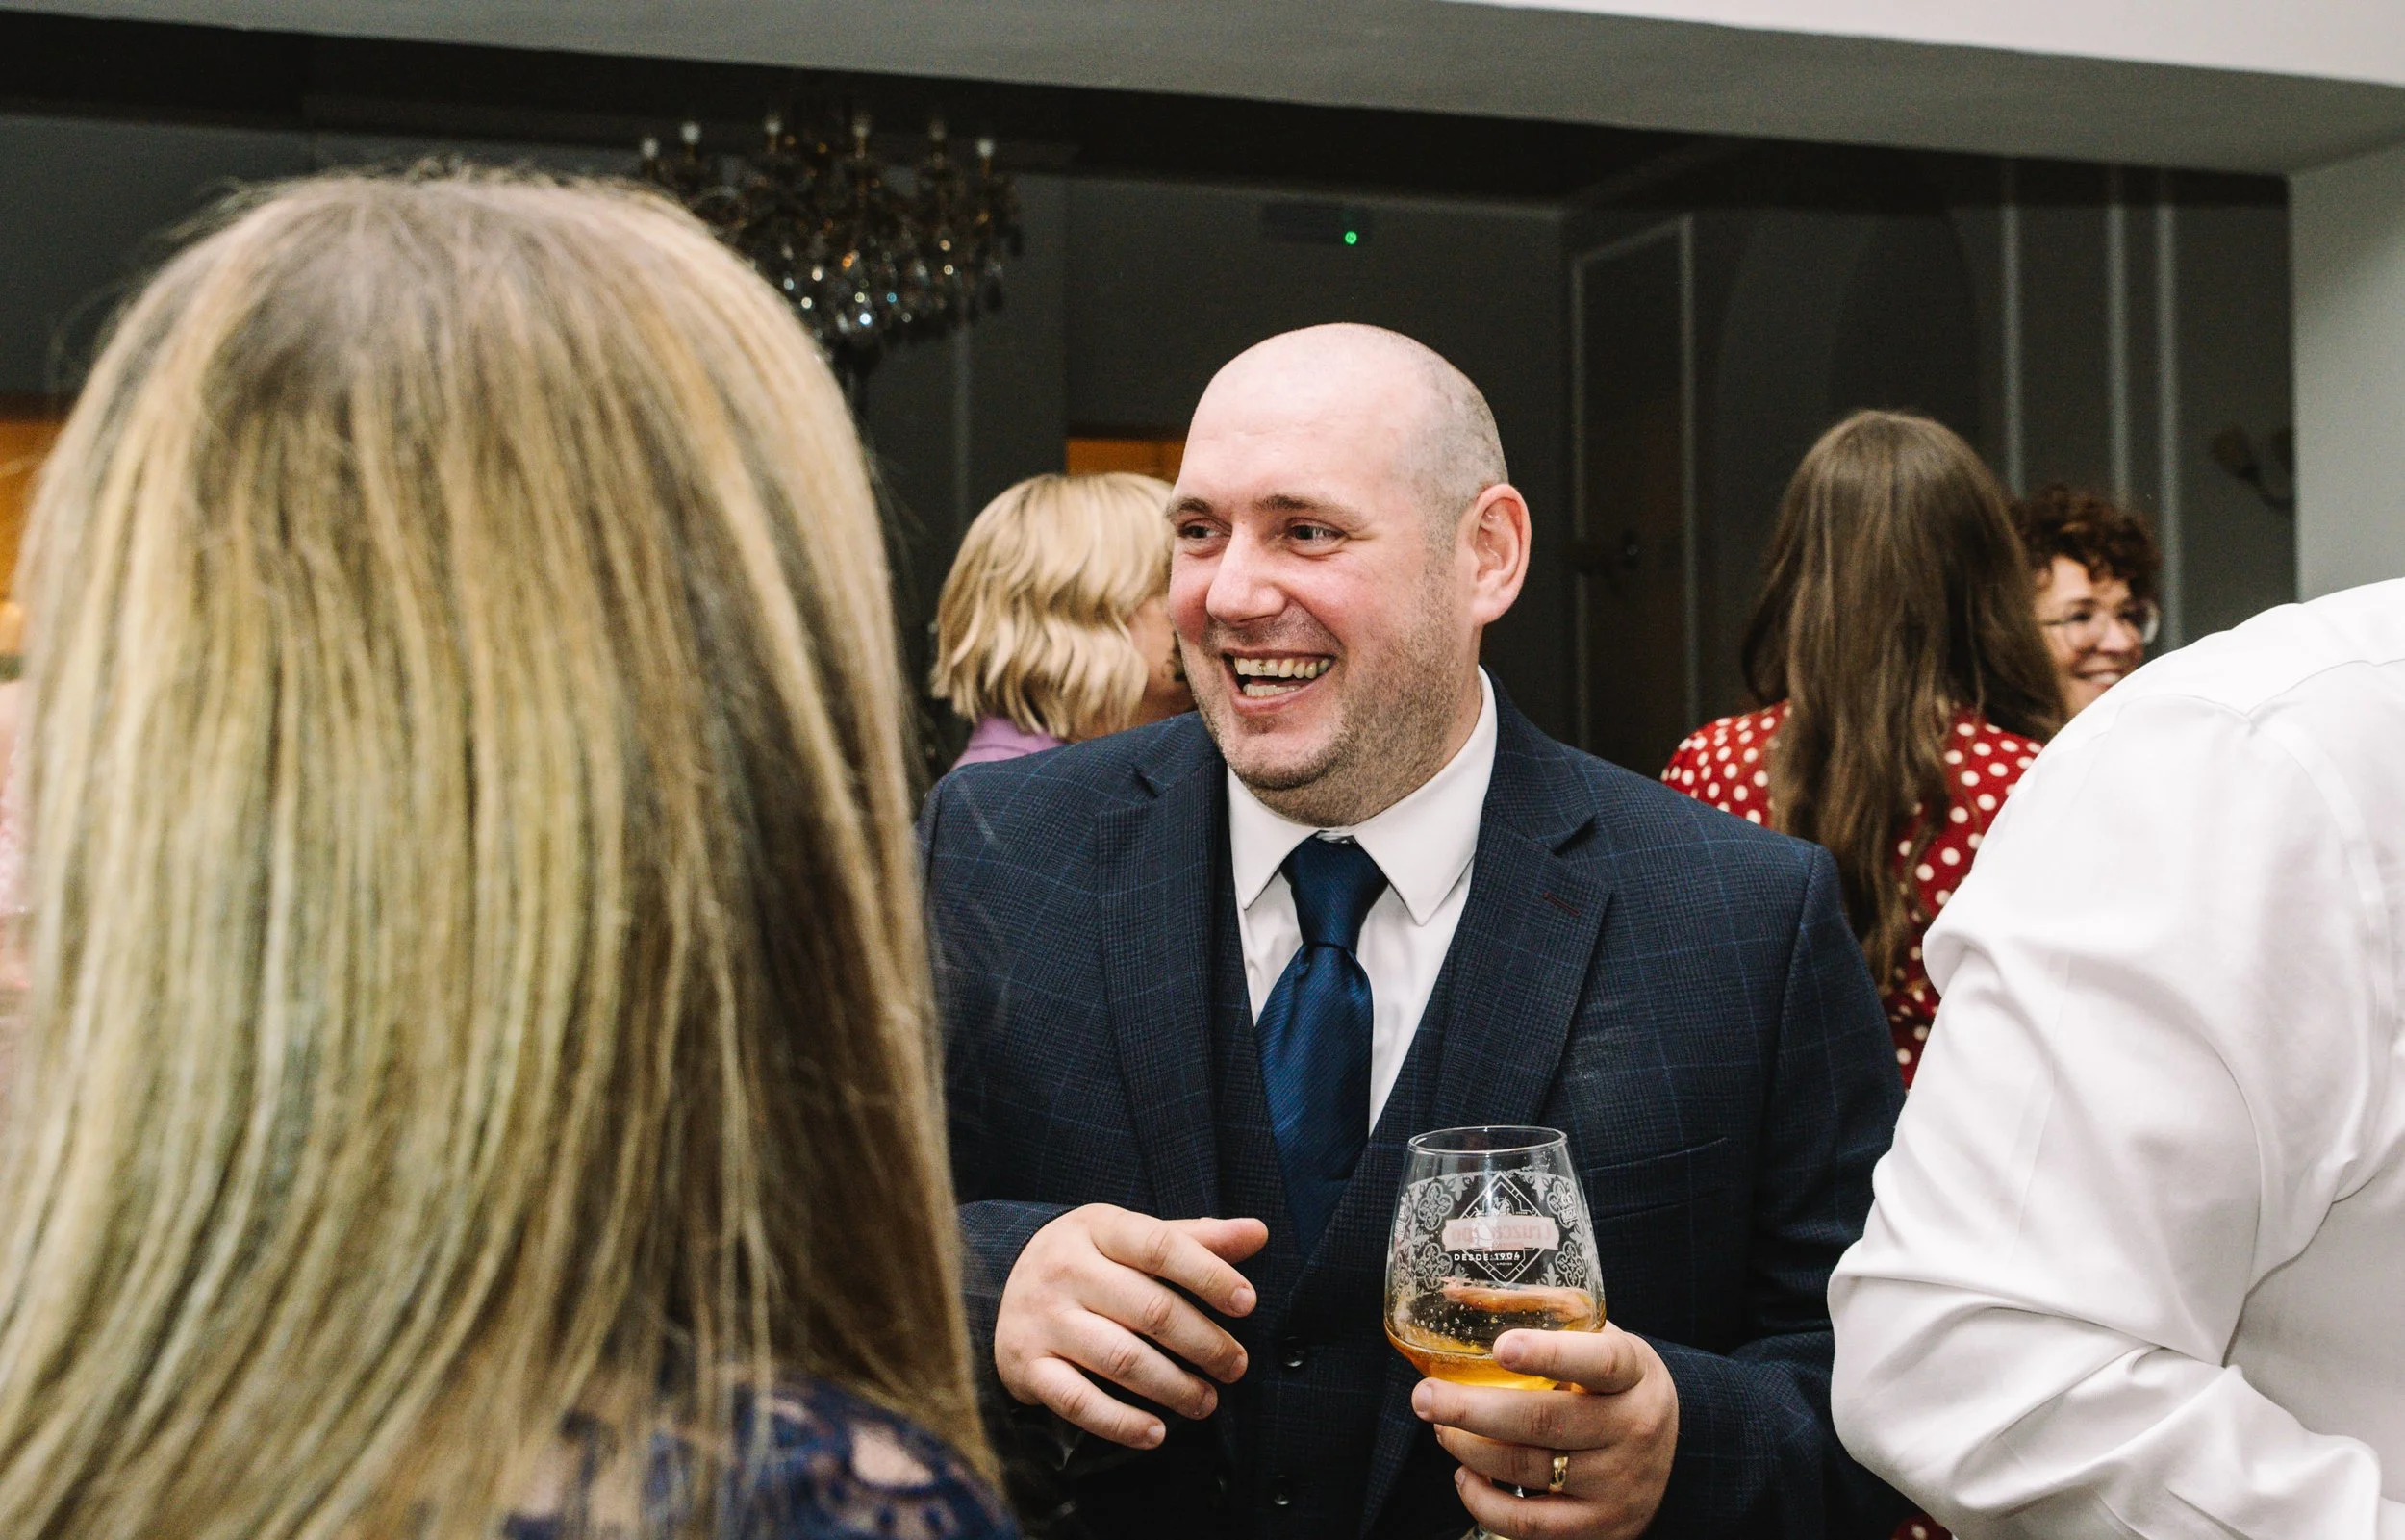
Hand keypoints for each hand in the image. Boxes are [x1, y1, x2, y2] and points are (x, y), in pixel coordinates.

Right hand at [995, 1204, 1268, 1448]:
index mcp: (1097, 1228)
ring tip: (1207, 1401)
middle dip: (1204, 1343)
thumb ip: (1195, 1238)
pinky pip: (1079, 1402)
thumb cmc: (1091, 1261)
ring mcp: (1042, 1319)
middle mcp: (1064, 1269)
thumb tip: (1258, 1233)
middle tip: (1235, 1366)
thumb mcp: (1132, 1236)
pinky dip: (1121, 1422)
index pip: (1161, 1247)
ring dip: (1174, 1387)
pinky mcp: (1026, 1366)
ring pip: (1120, 1359)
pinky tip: (1156, 1433)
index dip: (1209, 1275)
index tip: (1247, 1304)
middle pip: (1149, 1309)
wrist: (1003, 1285)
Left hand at [1412, 1324, 1678, 1539]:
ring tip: (1441, 1427)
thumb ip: (1541, 1313)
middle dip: (1471, 1409)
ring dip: (1468, 1448)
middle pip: (1544, 1421)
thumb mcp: (1599, 1340)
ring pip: (1527, 1469)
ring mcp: (1617, 1485)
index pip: (1599, 1362)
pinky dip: (1482, 1501)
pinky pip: (1527, 1524)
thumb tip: (1454, 1292)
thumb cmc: (1615, 1386)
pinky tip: (1465, 1475)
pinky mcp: (1599, 1530)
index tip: (1502, 1347)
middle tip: (1425, 1397)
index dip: (1550, 1354)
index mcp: (1633, 1373)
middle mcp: (1632, 1430)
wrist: (1674, 1456)